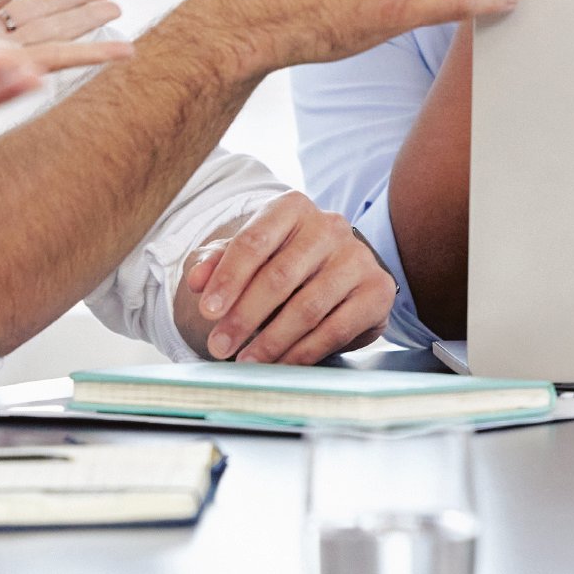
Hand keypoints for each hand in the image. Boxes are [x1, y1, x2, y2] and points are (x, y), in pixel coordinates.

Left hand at [179, 193, 395, 362]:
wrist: (340, 274)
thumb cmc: (285, 262)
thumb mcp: (248, 256)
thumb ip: (217, 263)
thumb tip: (196, 281)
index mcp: (293, 208)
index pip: (254, 241)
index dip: (228, 278)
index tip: (207, 312)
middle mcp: (330, 226)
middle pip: (280, 276)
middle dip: (244, 316)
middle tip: (219, 345)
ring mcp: (358, 258)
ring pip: (308, 307)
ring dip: (272, 341)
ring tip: (246, 361)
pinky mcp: (377, 291)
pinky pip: (336, 328)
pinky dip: (304, 352)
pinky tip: (281, 365)